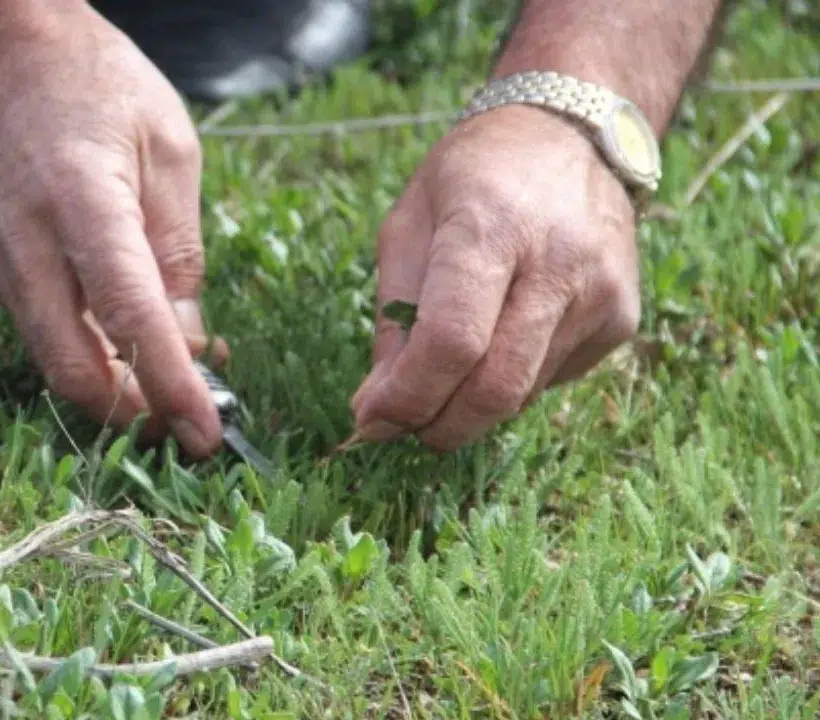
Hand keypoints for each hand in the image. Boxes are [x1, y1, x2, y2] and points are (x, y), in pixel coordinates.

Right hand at [0, 4, 226, 455]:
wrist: (11, 62)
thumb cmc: (101, 90)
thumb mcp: (172, 153)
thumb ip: (179, 253)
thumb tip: (189, 344)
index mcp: (81, 199)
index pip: (128, 314)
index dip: (168, 383)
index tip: (206, 433)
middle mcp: (27, 243)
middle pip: (72, 366)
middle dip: (133, 411)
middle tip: (187, 422)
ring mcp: (2, 263)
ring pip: (55, 362)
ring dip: (114, 391)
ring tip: (173, 380)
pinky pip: (47, 336)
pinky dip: (92, 359)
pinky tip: (134, 345)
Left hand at [350, 105, 642, 450]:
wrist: (570, 135)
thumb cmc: (472, 178)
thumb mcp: (406, 226)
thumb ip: (392, 318)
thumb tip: (376, 409)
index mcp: (492, 227)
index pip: (453, 341)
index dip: (409, 396)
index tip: (372, 420)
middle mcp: (558, 262)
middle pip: (495, 387)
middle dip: (438, 425)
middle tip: (402, 424)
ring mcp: (601, 293)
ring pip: (523, 394)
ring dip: (470, 407)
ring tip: (444, 374)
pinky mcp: (623, 318)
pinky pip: (552, 379)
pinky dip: (513, 380)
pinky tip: (501, 334)